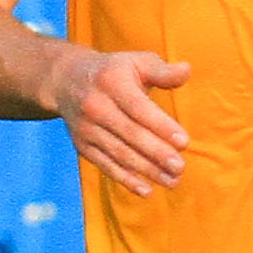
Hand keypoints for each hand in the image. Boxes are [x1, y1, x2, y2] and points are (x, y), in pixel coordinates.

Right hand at [48, 45, 189, 194]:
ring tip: (172, 181)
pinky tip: (147, 190)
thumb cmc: (114, 71)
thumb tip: (186, 71)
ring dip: (146, 170)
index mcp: (111, 81)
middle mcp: (95, 105)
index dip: (161, 126)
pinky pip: (106, 165)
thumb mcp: (136, 62)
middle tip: (180, 167)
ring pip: (120, 153)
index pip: (138, 108)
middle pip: (130, 133)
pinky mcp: (82, 145)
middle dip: (156, 153)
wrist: (66, 80)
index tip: (184, 142)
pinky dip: (126, 179)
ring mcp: (86, 128)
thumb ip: (162, 70)